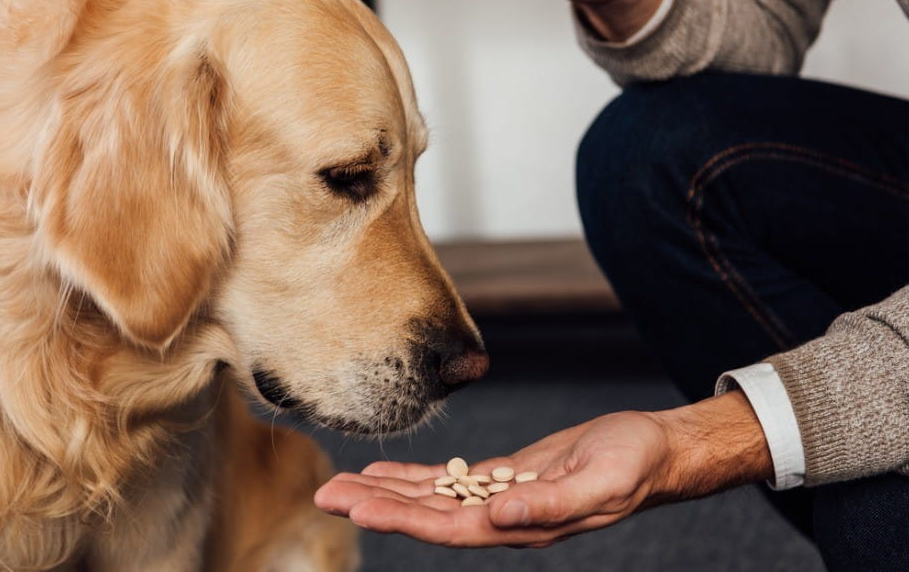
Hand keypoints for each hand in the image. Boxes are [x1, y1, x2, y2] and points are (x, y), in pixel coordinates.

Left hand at [314, 392, 771, 547]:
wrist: (652, 452)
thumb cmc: (633, 465)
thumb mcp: (600, 481)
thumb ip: (552, 504)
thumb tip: (502, 517)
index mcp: (520, 525)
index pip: (445, 527)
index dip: (398, 518)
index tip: (356, 507)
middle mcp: (503, 519)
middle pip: (426, 515)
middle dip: (376, 505)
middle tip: (326, 492)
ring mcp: (502, 500)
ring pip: (432, 499)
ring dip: (387, 492)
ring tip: (343, 483)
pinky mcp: (506, 478)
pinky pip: (452, 481)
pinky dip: (417, 478)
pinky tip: (390, 473)